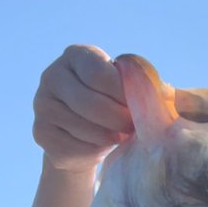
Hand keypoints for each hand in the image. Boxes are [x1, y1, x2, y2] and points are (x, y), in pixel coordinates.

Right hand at [33, 45, 133, 171]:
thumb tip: (167, 94)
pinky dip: (94, 151)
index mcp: (76, 55)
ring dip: (109, 137)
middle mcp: (52, 75)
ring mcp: (42, 104)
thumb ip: (143, 88)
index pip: (100, 74)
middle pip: (90, 103)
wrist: (85, 136)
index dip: (123, 95)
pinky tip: (101, 147)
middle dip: (118, 120)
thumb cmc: (114, 106)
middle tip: (132, 129)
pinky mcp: (40, 132)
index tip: (138, 108)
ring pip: (83, 127)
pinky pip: (74, 146)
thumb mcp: (125, 90)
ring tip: (120, 137)